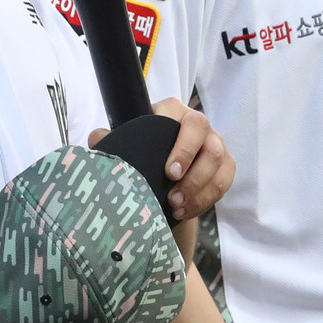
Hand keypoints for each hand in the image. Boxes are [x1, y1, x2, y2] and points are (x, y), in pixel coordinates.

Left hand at [87, 99, 232, 225]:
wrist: (161, 172)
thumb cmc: (142, 152)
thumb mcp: (126, 143)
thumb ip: (111, 138)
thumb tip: (97, 138)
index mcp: (171, 111)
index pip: (181, 117)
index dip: (181, 146)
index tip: (168, 172)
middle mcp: (197, 123)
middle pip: (206, 139)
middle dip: (193, 170)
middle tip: (173, 194)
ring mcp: (214, 143)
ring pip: (218, 162)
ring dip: (199, 188)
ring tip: (176, 207)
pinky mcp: (224, 165)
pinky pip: (224, 181)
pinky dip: (206, 199)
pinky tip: (186, 211)